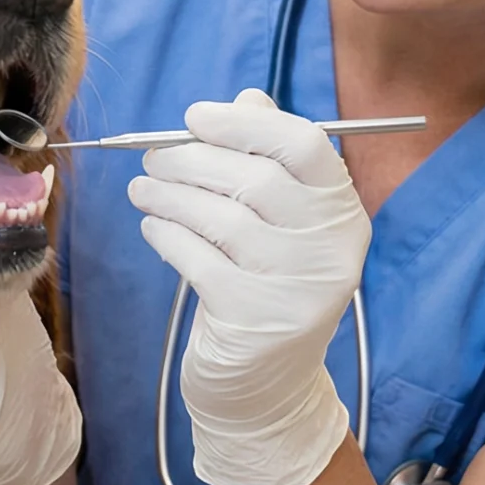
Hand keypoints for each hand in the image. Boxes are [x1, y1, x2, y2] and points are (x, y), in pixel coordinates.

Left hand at [130, 90, 368, 484]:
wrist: (266, 388)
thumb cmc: (264, 288)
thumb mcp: (278, 225)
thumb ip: (268, 160)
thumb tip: (248, 97)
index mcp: (343, 214)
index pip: (304, 146)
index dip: (245, 123)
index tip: (194, 116)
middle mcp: (332, 250)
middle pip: (255, 179)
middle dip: (190, 160)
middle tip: (151, 158)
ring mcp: (299, 289)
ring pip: (222, 218)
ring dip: (170, 195)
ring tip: (142, 190)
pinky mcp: (258, 321)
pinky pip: (200, 260)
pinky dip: (168, 236)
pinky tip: (153, 228)